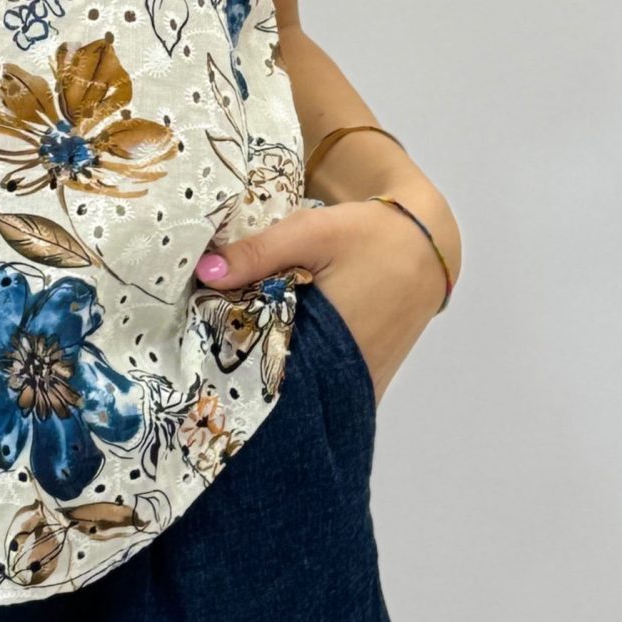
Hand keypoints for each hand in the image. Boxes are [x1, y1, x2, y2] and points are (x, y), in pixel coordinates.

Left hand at [195, 199, 446, 404]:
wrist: (428, 244)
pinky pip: (318, 385)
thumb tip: (204, 272)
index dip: (223, 355)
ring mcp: (356, 386)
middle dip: (239, 365)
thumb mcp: (312, 232)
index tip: (193, 340)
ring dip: (265, 367)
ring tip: (229, 341)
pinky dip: (293, 370)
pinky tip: (269, 345)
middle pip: (275, 385)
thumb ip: (258, 252)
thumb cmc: (372, 236)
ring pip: (295, 388)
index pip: (258, 368)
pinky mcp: (364, 382)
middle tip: (203, 342)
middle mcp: (342, 377)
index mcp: (325, 344)